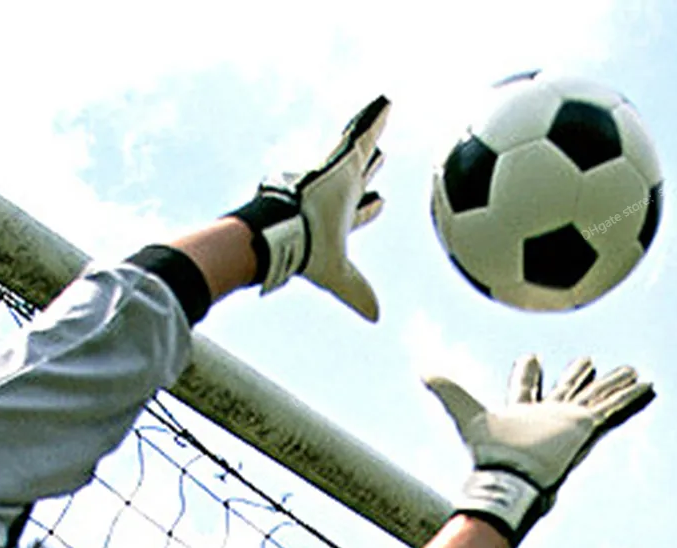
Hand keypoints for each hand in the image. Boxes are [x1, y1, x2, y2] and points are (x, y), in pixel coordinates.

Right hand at [229, 96, 389, 320]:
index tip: (381, 201)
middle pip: (358, 177)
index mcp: (337, 220)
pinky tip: (388, 100)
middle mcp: (337, 195)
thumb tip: (376, 318)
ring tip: (385, 112)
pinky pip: (362, 132)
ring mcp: (337, 176)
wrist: (288, 229)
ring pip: (358, 150)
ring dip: (370, 134)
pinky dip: (375, 118)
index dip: (368, 210)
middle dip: (368, 168)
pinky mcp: (339, 159)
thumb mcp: (340, 276)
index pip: (356, 214)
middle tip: (381, 155)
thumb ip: (357, 293)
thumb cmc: (309, 253)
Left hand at [425, 355, 655, 546]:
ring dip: (612, 384)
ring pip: (595, 397)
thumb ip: (447, 392)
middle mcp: (548, 417)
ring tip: (631, 370)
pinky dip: (629, 399)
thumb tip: (421, 371)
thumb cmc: (489, 453)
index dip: (527, 373)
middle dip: (576, 377)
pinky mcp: (585, 428)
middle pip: (565, 391)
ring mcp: (568, 423)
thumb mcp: (466, 413)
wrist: (510, 479)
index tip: (531, 357)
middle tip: (587, 361)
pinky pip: (613, 410)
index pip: (526, 388)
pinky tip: (648, 386)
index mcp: (522, 413)